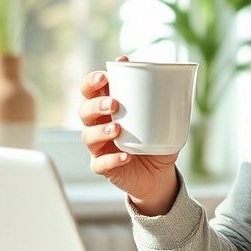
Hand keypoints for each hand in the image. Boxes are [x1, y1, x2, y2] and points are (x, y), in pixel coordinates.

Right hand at [79, 56, 178, 214]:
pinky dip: (112, 159)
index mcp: (107, 108)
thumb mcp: (160, 118)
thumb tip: (166, 76)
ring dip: (100, 131)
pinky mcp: (103, 167)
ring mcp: (98, 147)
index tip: (104, 77)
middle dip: (96, 105)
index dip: (91, 82)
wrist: (158, 174)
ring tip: (117, 129)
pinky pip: (100, 164)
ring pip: (88, 136)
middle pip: (84, 111)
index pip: (90, 90)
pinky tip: (125, 156)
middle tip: (114, 104)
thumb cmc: (155, 140)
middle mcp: (98, 125)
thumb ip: (159, 98)